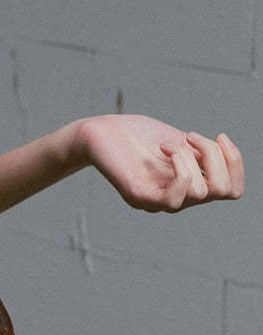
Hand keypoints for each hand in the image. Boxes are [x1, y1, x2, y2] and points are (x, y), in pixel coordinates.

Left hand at [76, 114, 244, 212]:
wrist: (99, 132)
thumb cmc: (137, 135)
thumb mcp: (181, 142)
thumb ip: (202, 154)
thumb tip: (225, 157)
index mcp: (190, 186)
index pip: (232, 191)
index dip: (235, 163)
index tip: (219, 135)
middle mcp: (177, 199)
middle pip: (222, 190)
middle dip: (215, 156)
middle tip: (190, 136)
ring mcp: (158, 202)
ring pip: (201, 192)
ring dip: (190, 157)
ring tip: (168, 143)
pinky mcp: (139, 197)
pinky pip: (175, 198)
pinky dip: (179, 168)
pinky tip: (164, 149)